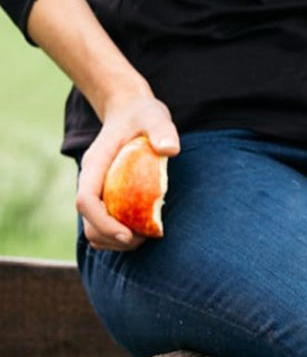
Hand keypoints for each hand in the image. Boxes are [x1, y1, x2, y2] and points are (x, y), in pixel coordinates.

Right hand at [77, 96, 178, 250]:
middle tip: (144, 238)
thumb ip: (162, 130)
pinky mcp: (106, 200)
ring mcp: (97, 193)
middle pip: (88, 224)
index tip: (129, 235)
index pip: (86, 201)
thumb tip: (170, 150)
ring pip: (95, 232)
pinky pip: (105, 229)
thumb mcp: (155, 117)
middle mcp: (91, 182)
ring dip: (117, 244)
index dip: (104, 223)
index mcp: (95, 165)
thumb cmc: (143, 116)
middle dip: (113, 239)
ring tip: (145, 237)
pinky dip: (120, 239)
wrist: (131, 112)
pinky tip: (144, 231)